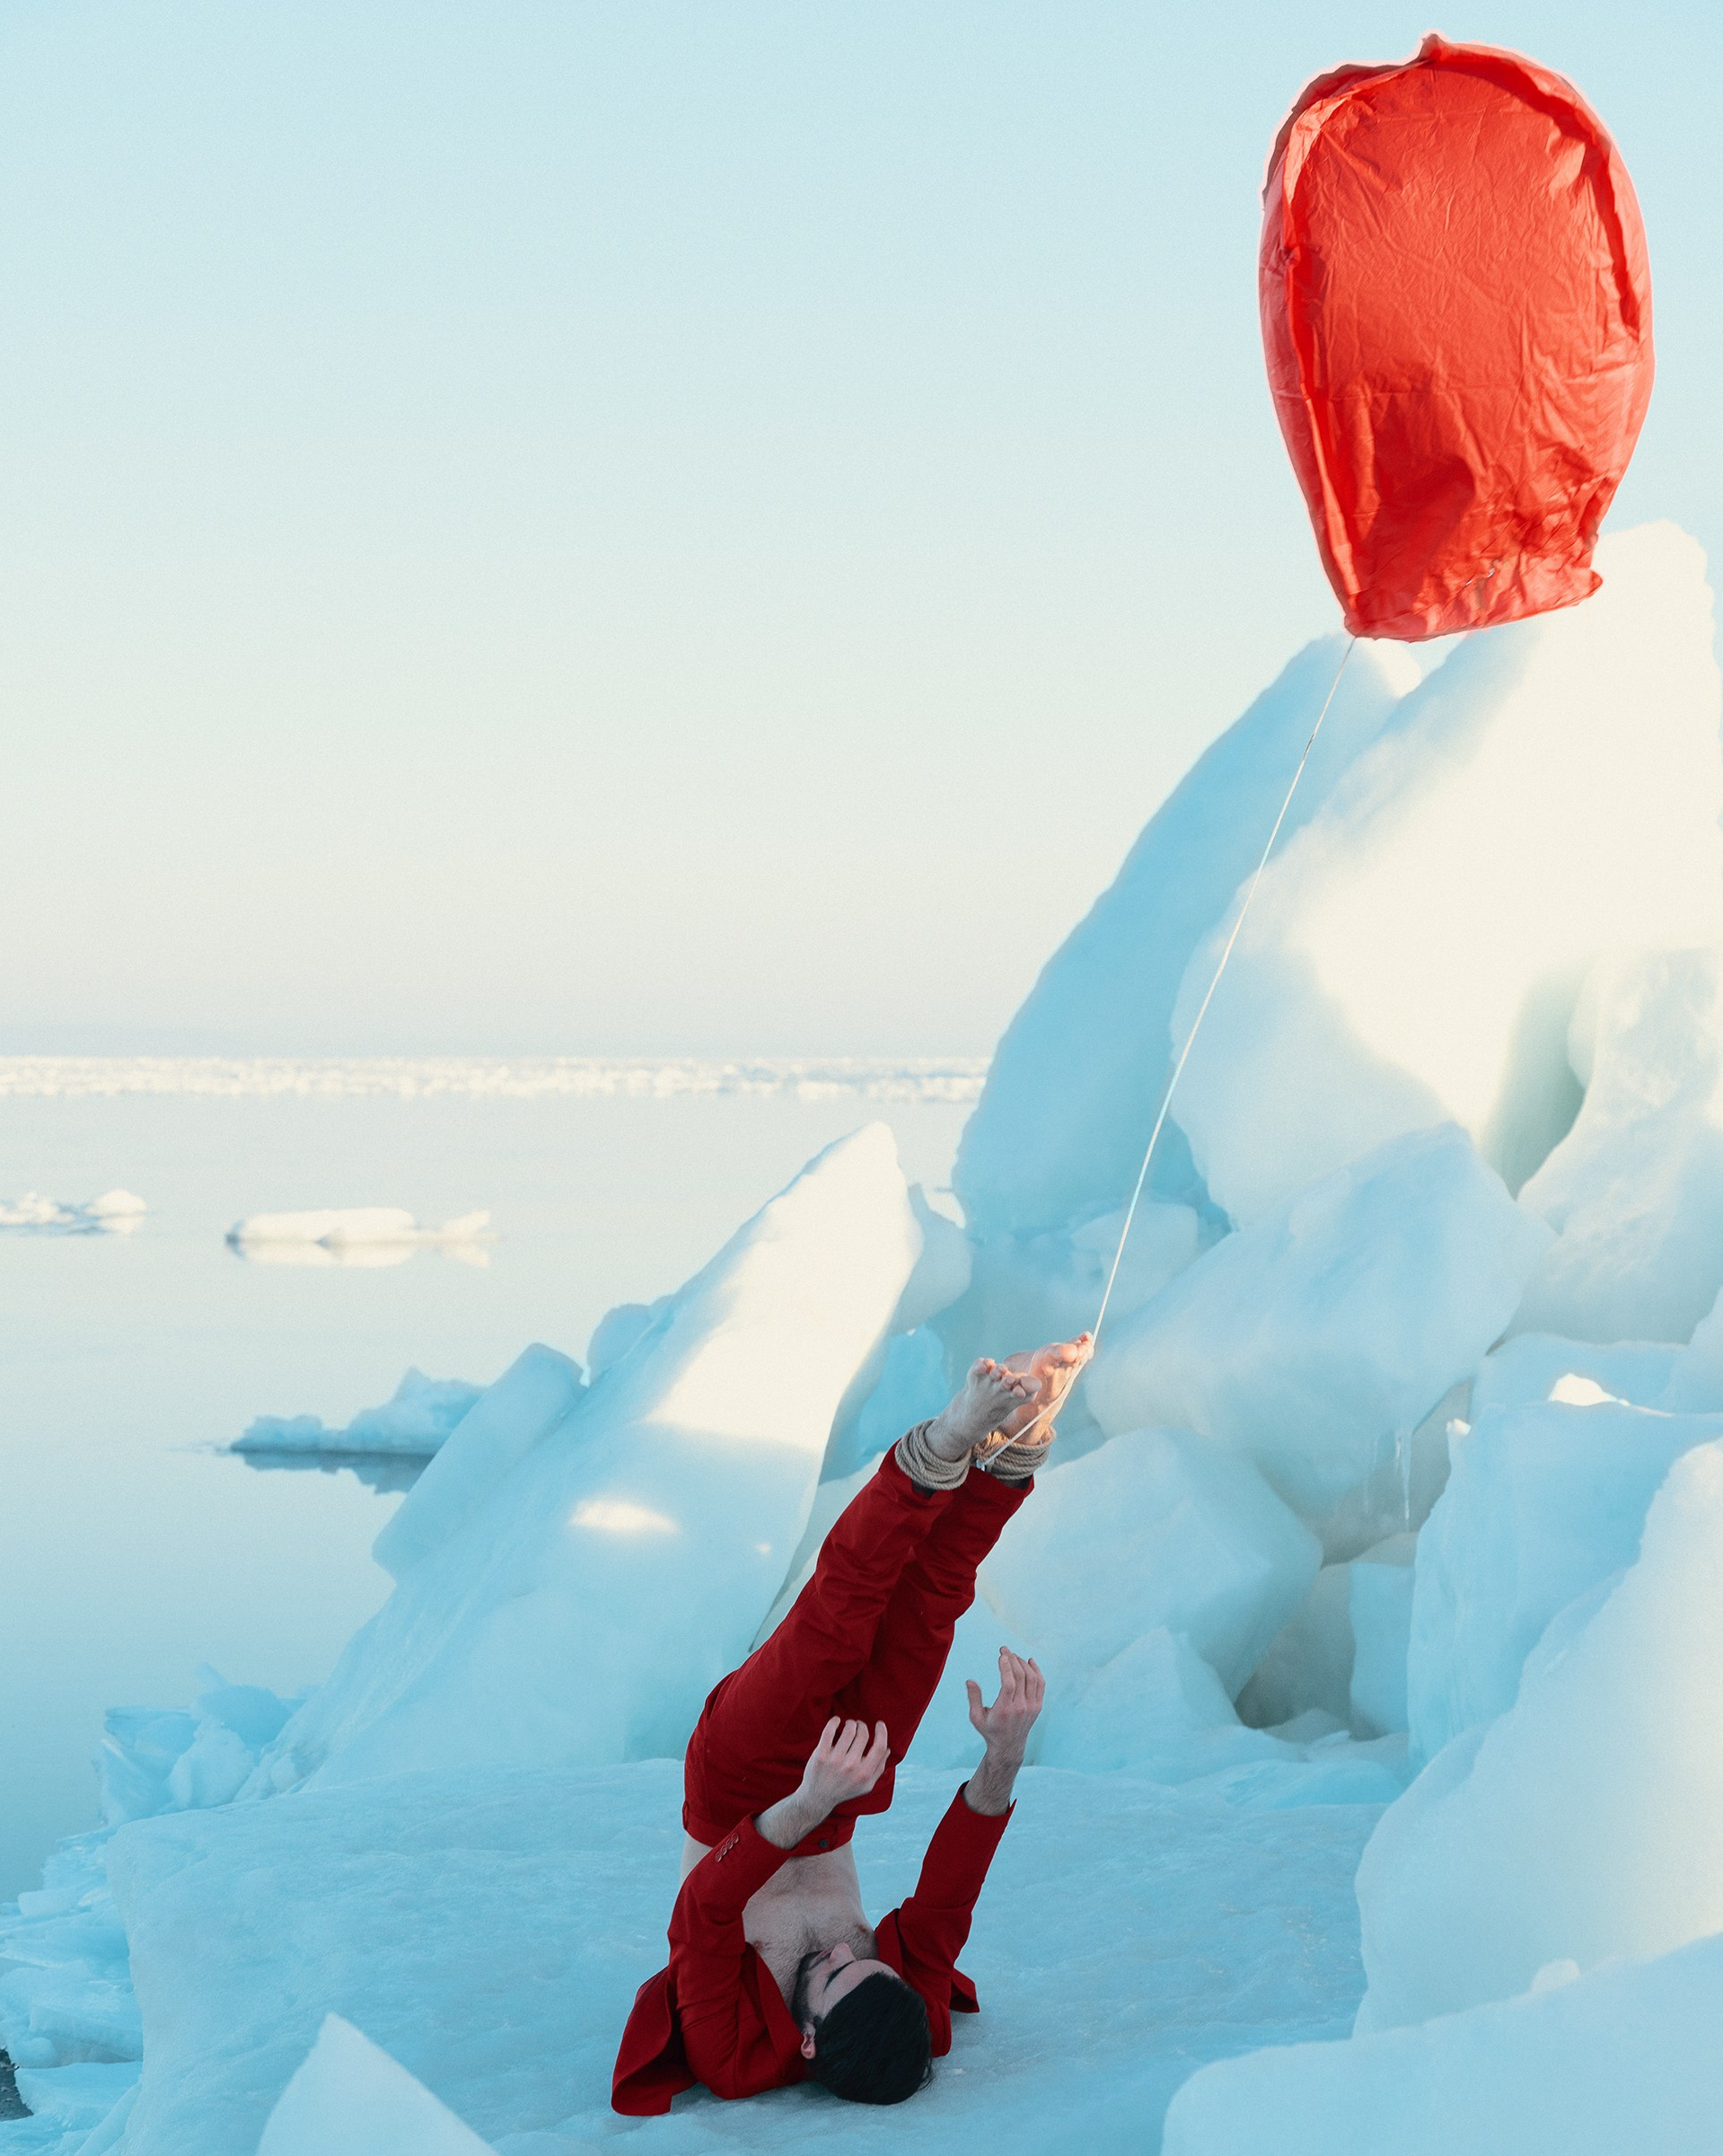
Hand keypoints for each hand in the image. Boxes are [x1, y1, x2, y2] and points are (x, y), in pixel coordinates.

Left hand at [798, 1717, 890, 1816]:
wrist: (818, 1798)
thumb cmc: (844, 1789)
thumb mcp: (866, 1785)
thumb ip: (879, 1768)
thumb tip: (888, 1749)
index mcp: (865, 1774)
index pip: (880, 1747)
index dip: (882, 1732)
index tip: (879, 1724)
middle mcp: (851, 1766)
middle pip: (863, 1734)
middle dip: (862, 1725)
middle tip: (859, 1725)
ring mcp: (835, 1760)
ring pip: (848, 1730)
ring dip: (850, 1723)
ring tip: (849, 1725)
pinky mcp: (821, 1755)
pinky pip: (829, 1731)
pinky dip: (834, 1722)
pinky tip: (836, 1721)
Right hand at [965, 1649, 1044, 1763]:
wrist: (1009, 1745)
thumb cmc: (990, 1729)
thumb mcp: (976, 1717)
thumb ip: (974, 1698)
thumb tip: (970, 1681)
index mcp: (1004, 1710)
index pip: (1009, 1684)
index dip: (1006, 1667)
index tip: (1001, 1655)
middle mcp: (1021, 1708)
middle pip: (1021, 1677)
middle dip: (1012, 1659)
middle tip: (1004, 1649)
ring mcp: (1032, 1707)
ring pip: (1032, 1678)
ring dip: (1023, 1663)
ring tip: (1013, 1655)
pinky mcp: (1038, 1706)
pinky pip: (1040, 1684)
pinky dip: (1037, 1670)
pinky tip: (1029, 1661)